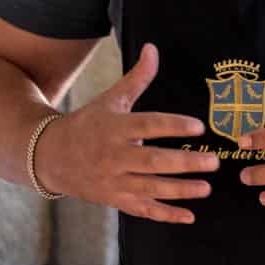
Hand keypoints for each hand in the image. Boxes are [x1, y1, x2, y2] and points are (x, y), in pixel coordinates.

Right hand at [35, 42, 217, 223]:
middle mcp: (114, 156)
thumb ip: (136, 78)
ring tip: (206, 188)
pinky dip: (165, 215)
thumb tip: (153, 48)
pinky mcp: (114, 199)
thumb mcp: (111, 100)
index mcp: (115, 128)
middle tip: (214, 162)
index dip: (173, 125)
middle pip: (153, 161)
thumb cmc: (88, 124)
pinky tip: (189, 216)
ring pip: (150, 189)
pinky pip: (142, 210)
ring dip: (180, 190)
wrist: (50, 157)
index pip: (148, 125)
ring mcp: (113, 181)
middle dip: (185, 163)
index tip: (199, 126)